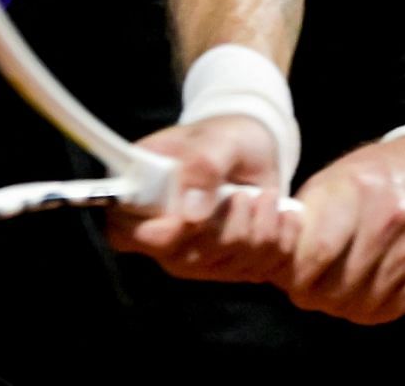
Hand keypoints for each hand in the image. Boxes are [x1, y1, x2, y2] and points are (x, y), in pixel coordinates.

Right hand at [107, 115, 298, 282]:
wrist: (254, 148)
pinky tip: (281, 214)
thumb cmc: (223, 137)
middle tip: (242, 194)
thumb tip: (192, 215)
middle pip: (187, 258)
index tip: (189, 218)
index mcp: (142, 200)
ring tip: (265, 197)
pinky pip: (262, 266)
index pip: (124, 233)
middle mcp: (164, 238)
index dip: (152, 234)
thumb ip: (203, 167)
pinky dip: (280, 237)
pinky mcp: (232, 265)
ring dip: (259, 225)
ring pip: (230, 262)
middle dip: (226, 225)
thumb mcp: (216, 140)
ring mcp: (197, 257)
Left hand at [280, 136, 404, 324]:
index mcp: (360, 190)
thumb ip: (309, 217)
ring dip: (344, 305)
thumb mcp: (340, 178)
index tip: (290, 277)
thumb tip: (277, 260)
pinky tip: (369, 288)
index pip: (317, 253)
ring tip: (339, 289)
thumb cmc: (383, 175)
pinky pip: (395, 309)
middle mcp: (393, 218)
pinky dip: (375, 306)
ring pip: (365, 305)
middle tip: (312, 289)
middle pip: (339, 287)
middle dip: (317, 295)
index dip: (297, 275)